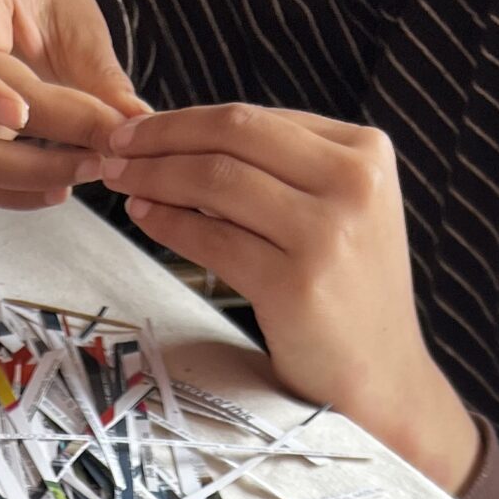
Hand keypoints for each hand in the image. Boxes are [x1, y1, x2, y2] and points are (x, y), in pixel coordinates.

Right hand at [0, 0, 146, 210]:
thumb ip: (99, 73)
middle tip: (98, 158)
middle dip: (34, 155)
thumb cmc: (46, 2)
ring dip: (32, 180)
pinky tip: (62, 187)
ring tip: (88, 171)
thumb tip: (138, 122)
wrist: (27, 7)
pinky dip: (21, 193)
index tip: (22, 117)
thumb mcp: (75, 20)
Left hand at [99, 103, 481, 490]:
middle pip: (235, 136)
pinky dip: (171, 225)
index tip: (143, 130)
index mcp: (366, 152)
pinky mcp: (296, 283)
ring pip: (219, 181)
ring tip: (121, 181)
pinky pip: (215, 241)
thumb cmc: (349, 297)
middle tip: (116, 146)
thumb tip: (191, 146)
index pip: (260, 118)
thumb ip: (286, 174)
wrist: (383, 379)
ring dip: (157, 177)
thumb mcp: (340, 213)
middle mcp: (352, 182)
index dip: (190, 119)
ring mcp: (326, 233)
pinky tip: (145, 219)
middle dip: (164, 137)